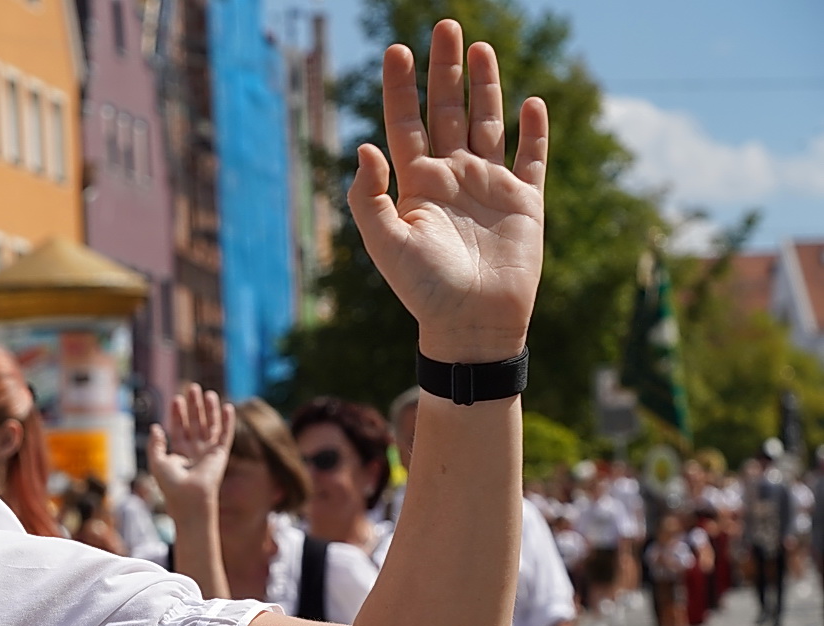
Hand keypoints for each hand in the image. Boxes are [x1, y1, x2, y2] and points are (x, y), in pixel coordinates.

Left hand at [147, 383, 233, 516]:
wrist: (188, 498)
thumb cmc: (171, 485)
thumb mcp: (157, 462)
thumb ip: (156, 444)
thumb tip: (155, 427)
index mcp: (180, 453)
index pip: (179, 428)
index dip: (177, 414)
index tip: (176, 399)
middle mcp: (195, 451)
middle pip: (195, 423)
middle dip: (194, 406)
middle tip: (192, 388)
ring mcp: (209, 452)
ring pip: (210, 425)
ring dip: (210, 409)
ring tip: (208, 393)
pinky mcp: (220, 454)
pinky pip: (225, 434)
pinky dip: (227, 421)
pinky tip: (227, 407)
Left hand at [348, 20, 547, 362]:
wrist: (471, 323)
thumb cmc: (423, 289)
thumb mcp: (386, 242)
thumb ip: (368, 196)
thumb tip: (364, 145)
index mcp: (416, 185)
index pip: (404, 124)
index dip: (400, 89)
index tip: (396, 50)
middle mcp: (452, 178)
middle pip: (447, 111)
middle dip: (445, 70)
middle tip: (444, 26)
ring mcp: (489, 187)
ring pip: (488, 123)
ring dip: (486, 86)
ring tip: (480, 46)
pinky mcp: (525, 202)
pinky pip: (531, 158)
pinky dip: (534, 131)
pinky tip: (532, 102)